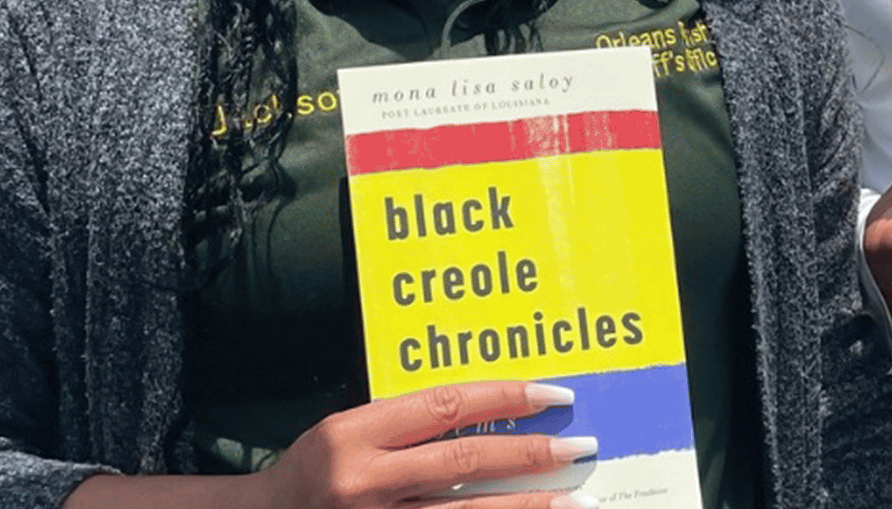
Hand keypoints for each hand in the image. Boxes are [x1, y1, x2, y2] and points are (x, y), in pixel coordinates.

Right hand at [63, 381, 596, 508]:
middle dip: (529, 453)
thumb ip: (406, 423)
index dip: (504, 396)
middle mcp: (363, 480)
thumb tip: (487, 408)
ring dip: (526, 508)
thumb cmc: (310, 474)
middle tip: (580, 445)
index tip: (554, 394)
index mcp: (353, 433)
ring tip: (574, 500)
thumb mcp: (346, 434)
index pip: (445, 405)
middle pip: (464, 462)